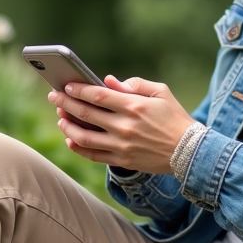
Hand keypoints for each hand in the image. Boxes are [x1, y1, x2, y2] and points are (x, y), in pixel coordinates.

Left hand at [47, 75, 195, 172]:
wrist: (189, 151)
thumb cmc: (175, 117)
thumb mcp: (161, 92)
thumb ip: (134, 84)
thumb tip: (109, 82)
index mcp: (134, 106)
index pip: (97, 96)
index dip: (78, 90)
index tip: (66, 85)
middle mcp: (125, 126)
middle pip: (86, 114)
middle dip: (66, 103)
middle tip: (53, 97)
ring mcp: (122, 145)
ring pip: (84, 136)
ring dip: (68, 126)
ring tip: (60, 118)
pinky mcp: (122, 160)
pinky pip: (93, 155)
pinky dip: (78, 147)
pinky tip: (70, 139)